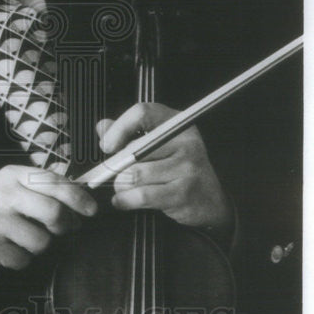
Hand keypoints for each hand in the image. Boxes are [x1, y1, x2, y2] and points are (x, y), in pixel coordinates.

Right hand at [0, 164, 97, 275]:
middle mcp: (4, 195)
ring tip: (22, 239)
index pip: (53, 182)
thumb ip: (40, 186)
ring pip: (42, 241)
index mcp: (12, 176)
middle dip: (65, 225)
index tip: (91, 209)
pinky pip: (25, 260)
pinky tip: (7, 250)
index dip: (78, 197)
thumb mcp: (9, 187)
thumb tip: (80, 193)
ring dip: (39, 246)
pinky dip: (21, 259)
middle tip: (64, 229)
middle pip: (54, 212)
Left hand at [96, 103, 231, 231]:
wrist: (210, 200)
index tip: (107, 145)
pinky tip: (124, 200)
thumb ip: (129, 134)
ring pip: (134, 174)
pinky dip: (125, 200)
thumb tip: (103, 127)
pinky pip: (142, 195)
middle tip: (110, 174)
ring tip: (123, 188)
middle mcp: (185, 141)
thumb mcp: (158, 145)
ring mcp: (187, 167)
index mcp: (176, 123)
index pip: (142, 113)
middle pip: (134, 148)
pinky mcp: (184, 192)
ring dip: (121, 185)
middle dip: (115, 166)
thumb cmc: (178, 170)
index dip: (119, 128)